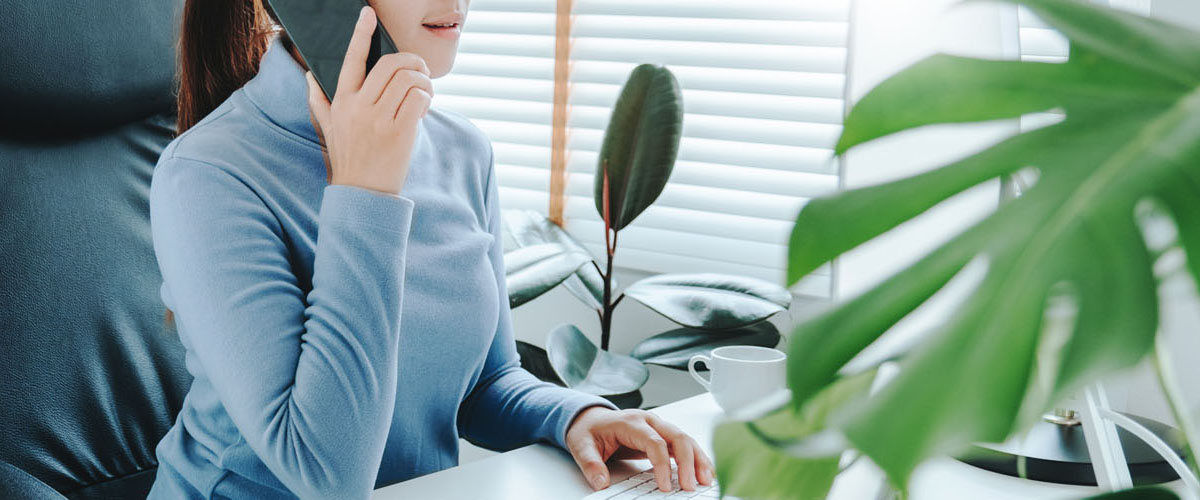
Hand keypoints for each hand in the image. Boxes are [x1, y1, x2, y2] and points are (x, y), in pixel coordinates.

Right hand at [305, 6, 432, 195]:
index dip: (361, 34)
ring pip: (408, 78)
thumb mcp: (327, 128)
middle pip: (390, 64)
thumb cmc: (349, 159)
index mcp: (342, 100)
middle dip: (413, 61)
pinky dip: (427, 99)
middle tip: (422, 71)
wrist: (361, 194)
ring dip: (425, 81)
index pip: (351, 59)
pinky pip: (418, 98)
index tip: (368, 14)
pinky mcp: (398, 132)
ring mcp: (378, 119)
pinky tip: (424, 109)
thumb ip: (319, 101)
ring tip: (425, 94)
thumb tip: (309, 77)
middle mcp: (358, 106)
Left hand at [565, 407, 714, 492]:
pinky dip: (695, 457)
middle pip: (677, 437)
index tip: (665, 486)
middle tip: (690, 486)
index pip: (654, 442)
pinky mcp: (662, 435)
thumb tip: (601, 483)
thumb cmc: (589, 430)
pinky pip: (683, 444)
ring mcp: (657, 426)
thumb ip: (591, 464)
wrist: (590, 418)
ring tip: (707, 479)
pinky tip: (703, 471)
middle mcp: (649, 421)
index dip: (662, 464)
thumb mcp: (581, 446)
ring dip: (698, 459)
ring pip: (685, 439)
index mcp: (630, 422)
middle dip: (688, 461)